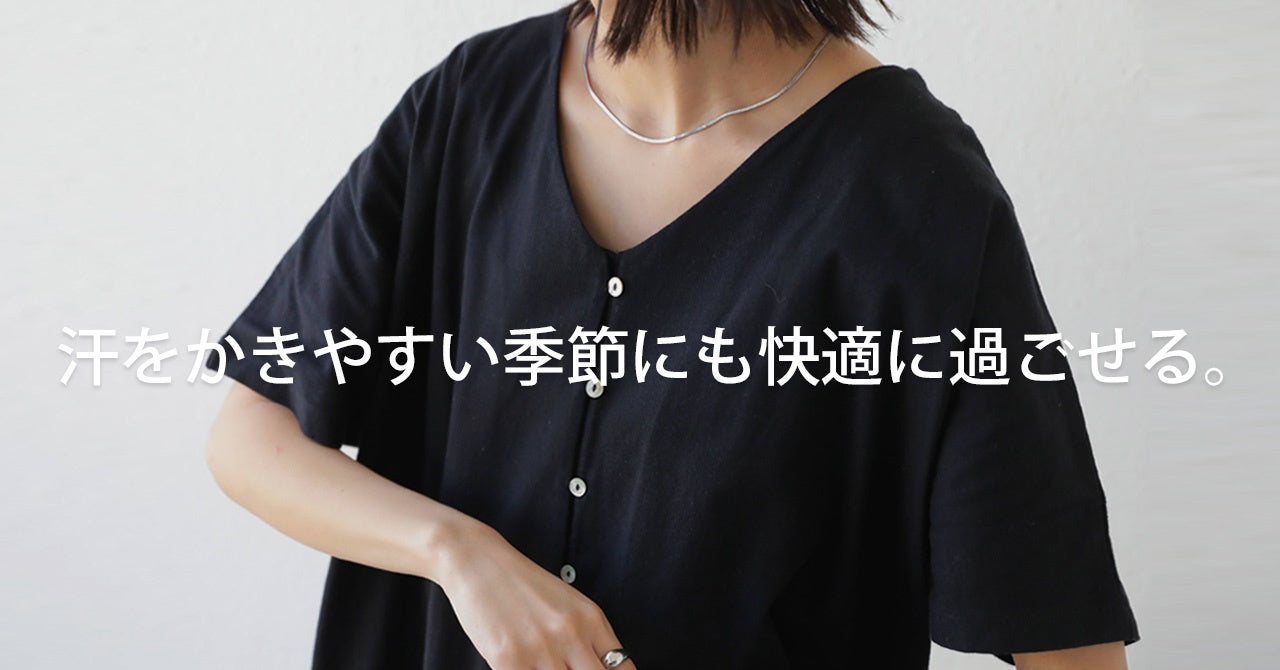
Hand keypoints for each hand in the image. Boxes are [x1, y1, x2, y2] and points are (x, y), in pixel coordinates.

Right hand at [436, 521, 634, 669]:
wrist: (478, 561)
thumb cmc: (522, 584)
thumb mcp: (568, 603)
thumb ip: (590, 637)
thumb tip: (602, 668)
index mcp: (590, 619)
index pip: (621, 669)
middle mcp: (570, 634)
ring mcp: (540, 649)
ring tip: (541, 665)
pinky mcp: (508, 660)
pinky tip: (524, 667)